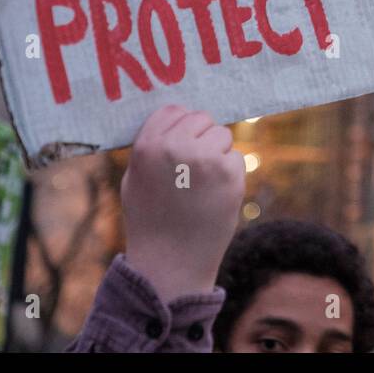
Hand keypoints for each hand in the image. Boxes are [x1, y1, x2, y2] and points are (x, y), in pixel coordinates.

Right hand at [121, 105, 244, 303]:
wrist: (170, 262)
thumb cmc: (151, 220)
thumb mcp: (136, 178)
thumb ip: (154, 146)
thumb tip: (180, 117)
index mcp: (148, 146)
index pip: (174, 110)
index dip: (181, 126)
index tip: (182, 144)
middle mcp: (176, 147)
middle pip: (202, 118)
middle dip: (202, 138)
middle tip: (194, 170)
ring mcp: (205, 160)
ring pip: (223, 136)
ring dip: (218, 154)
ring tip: (203, 185)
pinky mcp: (230, 175)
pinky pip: (237, 158)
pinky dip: (231, 174)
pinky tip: (215, 196)